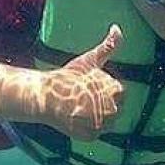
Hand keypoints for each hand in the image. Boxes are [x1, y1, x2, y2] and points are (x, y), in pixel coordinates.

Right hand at [38, 25, 124, 140]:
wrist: (45, 97)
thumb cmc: (68, 77)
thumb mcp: (90, 60)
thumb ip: (108, 46)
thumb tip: (117, 28)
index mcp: (116, 90)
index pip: (119, 93)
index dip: (104, 90)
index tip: (90, 88)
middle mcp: (113, 109)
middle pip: (114, 109)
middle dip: (101, 104)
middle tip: (83, 99)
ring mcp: (102, 124)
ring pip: (106, 123)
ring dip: (95, 118)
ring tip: (79, 109)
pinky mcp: (91, 136)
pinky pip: (94, 134)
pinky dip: (86, 129)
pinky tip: (75, 119)